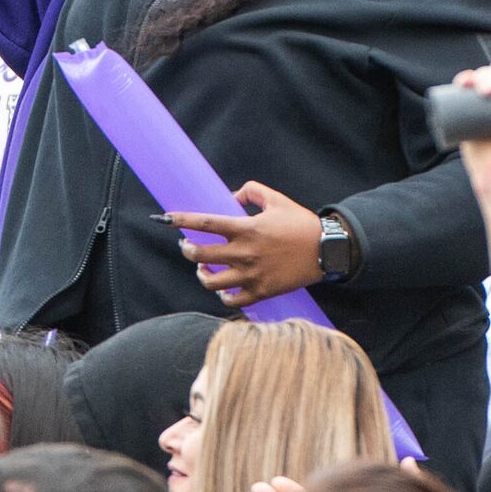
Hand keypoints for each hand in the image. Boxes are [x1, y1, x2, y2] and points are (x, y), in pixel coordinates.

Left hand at [166, 179, 326, 306]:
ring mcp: (251, 275)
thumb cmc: (300, 223)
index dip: (181, 220)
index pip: (205, 223)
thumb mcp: (277, 199)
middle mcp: (245, 253)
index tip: (165, 218)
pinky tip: (222, 288)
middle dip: (187, 250)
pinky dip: (222, 295)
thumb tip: (230, 197)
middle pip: (200, 255)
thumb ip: (251, 191)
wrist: (326, 250)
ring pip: (211, 282)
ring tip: (202, 268)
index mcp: (247, 228)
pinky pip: (231, 300)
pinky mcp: (261, 292)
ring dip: (201, 274)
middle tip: (186, 246)